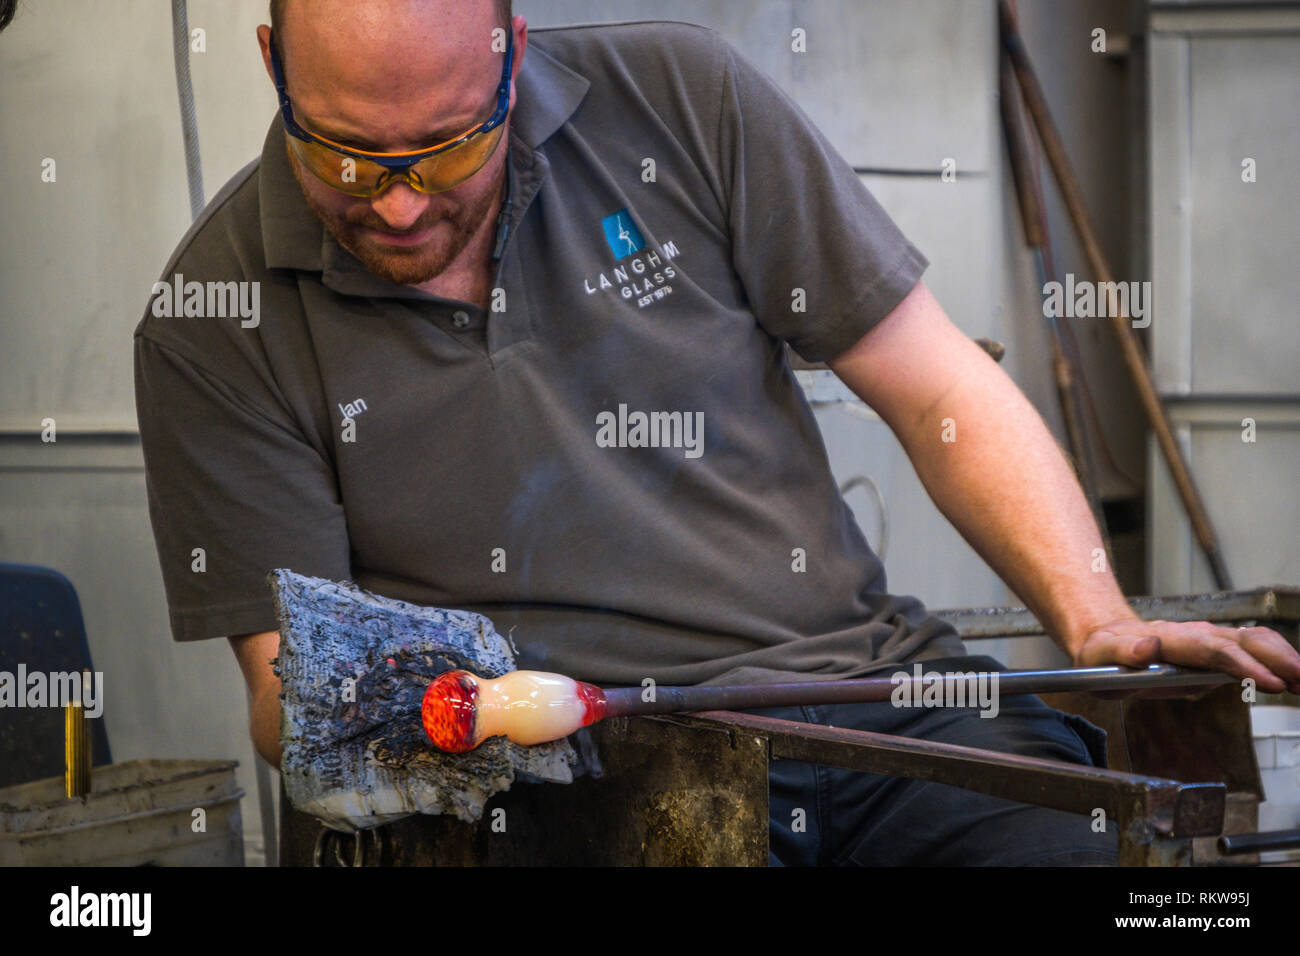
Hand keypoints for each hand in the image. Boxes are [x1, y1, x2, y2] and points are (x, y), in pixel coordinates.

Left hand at [1071, 617, 1299, 697]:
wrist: (1106, 640)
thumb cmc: (1102, 655)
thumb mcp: (1100, 657)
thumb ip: (1123, 654)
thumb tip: (1147, 647)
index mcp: (1171, 640)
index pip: (1213, 651)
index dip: (1243, 665)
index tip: (1270, 682)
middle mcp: (1196, 635)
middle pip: (1244, 641)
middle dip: (1277, 660)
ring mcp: (1210, 640)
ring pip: (1255, 641)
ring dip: (1285, 659)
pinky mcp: (1218, 649)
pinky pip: (1255, 648)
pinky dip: (1280, 660)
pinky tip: (1297, 679)